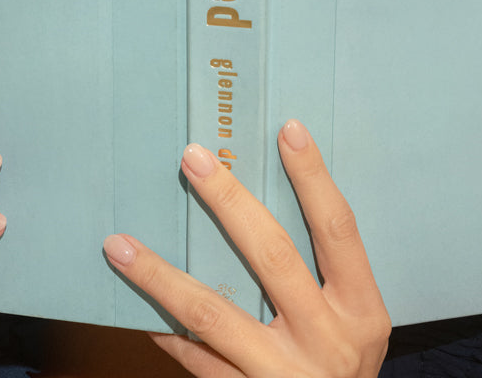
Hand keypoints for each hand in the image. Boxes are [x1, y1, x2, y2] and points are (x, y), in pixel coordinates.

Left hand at [103, 120, 388, 377]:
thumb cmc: (344, 370)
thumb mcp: (354, 326)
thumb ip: (324, 276)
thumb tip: (257, 200)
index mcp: (361, 311)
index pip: (338, 230)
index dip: (314, 179)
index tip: (288, 129)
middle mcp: (327, 340)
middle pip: (273, 255)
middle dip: (228, 202)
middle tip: (192, 157)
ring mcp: (284, 375)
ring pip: (213, 314)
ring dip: (161, 276)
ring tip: (120, 245)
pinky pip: (197, 361)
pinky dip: (167, 332)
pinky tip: (137, 309)